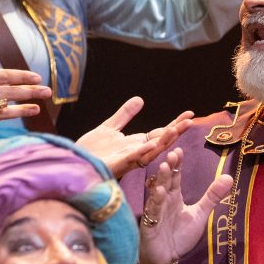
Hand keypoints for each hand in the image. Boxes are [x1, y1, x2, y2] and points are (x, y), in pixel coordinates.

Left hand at [75, 97, 193, 177]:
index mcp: (135, 143)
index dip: (174, 124)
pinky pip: (132, 159)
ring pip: (150, 151)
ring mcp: (126, 159)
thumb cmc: (91, 149)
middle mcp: (135, 152)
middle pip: (160, 142)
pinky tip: (151, 144)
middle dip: (175, 133)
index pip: (160, 133)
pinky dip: (142, 152)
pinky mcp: (116, 164)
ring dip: (163, 141)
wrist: (73, 160)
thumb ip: (125, 114)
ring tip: (176, 130)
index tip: (190, 114)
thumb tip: (140, 99)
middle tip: (190, 122)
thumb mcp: (109, 127)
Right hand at [136, 148, 231, 263]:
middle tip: (172, 153)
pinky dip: (155, 200)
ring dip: (160, 179)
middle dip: (168, 167)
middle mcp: (163, 200)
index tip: (179, 150)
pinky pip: (152, 209)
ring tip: (164, 166)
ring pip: (157, 191)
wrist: (166, 257)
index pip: (175, 176)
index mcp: (174, 196)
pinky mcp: (150, 222)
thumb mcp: (200, 214)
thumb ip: (212, 196)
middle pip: (165, 180)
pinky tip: (159, 191)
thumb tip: (229, 177)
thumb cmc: (179, 235)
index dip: (177, 164)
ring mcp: (155, 210)